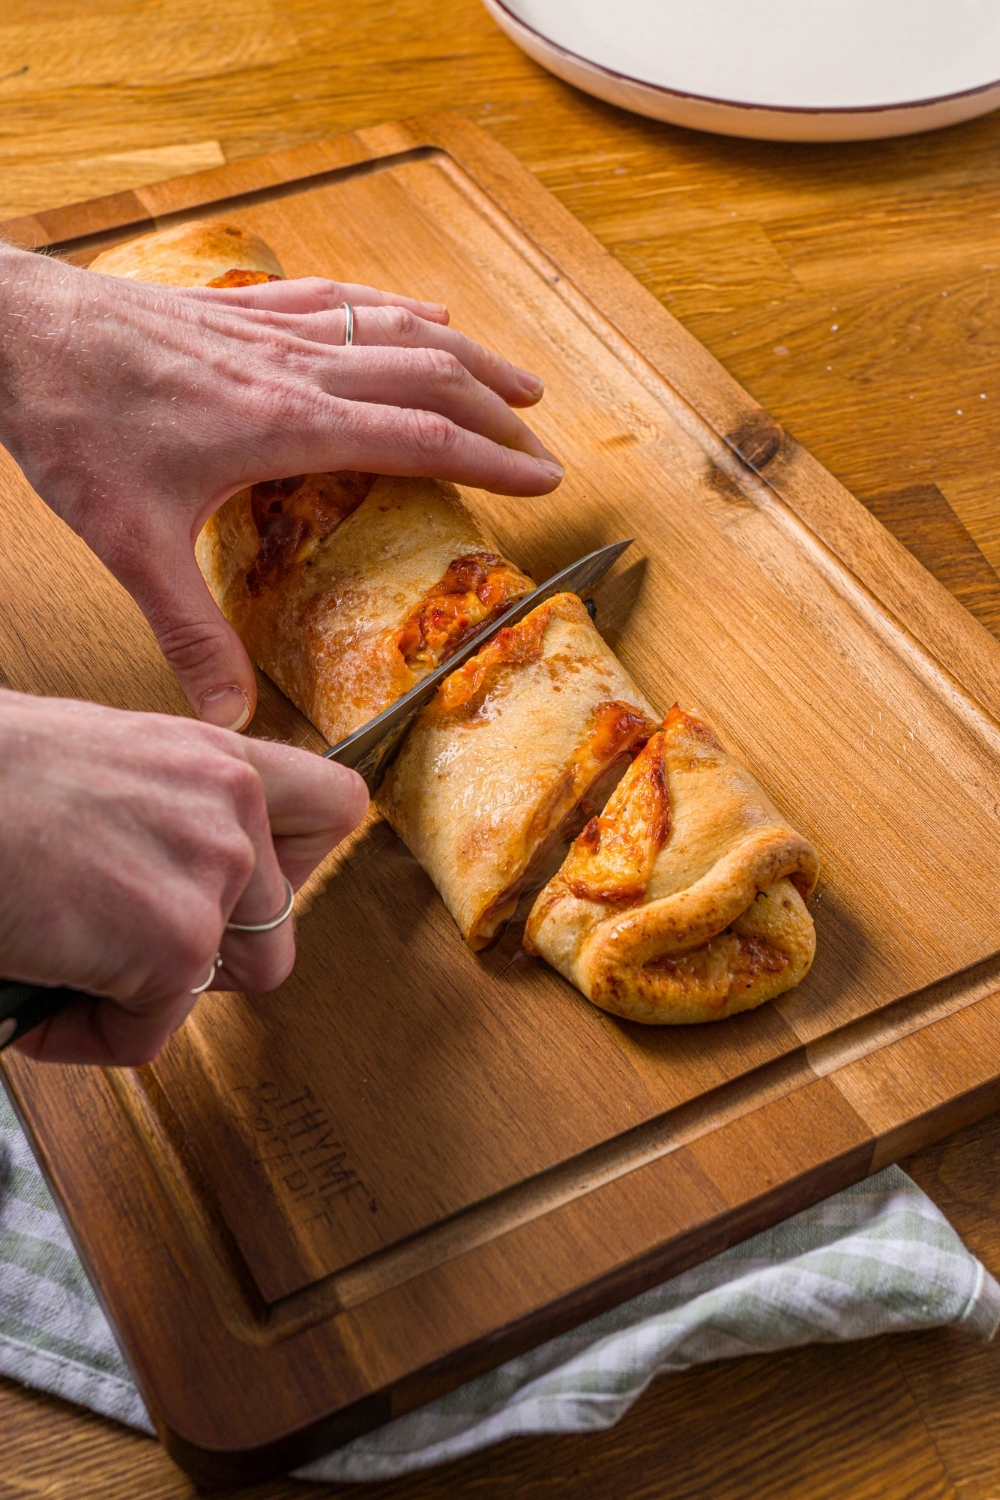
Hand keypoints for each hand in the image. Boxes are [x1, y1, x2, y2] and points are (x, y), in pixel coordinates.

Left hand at [0, 244, 561, 730]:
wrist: (18, 332)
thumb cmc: (74, 425)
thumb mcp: (131, 544)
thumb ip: (188, 632)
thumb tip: (227, 718)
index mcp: (285, 425)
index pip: (419, 438)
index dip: (492, 458)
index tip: (544, 477)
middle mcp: (295, 368)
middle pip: (427, 378)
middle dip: (498, 411)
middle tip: (546, 443)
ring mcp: (273, 329)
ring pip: (396, 330)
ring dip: (466, 354)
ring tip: (518, 381)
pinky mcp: (245, 307)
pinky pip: (341, 298)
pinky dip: (396, 307)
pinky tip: (424, 310)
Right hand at [0, 689, 367, 1064]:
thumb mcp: (105, 756)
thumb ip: (166, 802)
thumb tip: (161, 856)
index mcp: (217, 758)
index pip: (332, 808)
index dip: (299, 863)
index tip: (257, 889)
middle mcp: (230, 809)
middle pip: (273, 931)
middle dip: (197, 956)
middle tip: (124, 947)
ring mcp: (211, 876)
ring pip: (210, 986)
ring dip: (140, 995)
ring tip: (69, 969)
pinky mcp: (175, 944)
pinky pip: (148, 1033)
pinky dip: (86, 1035)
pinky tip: (39, 1000)